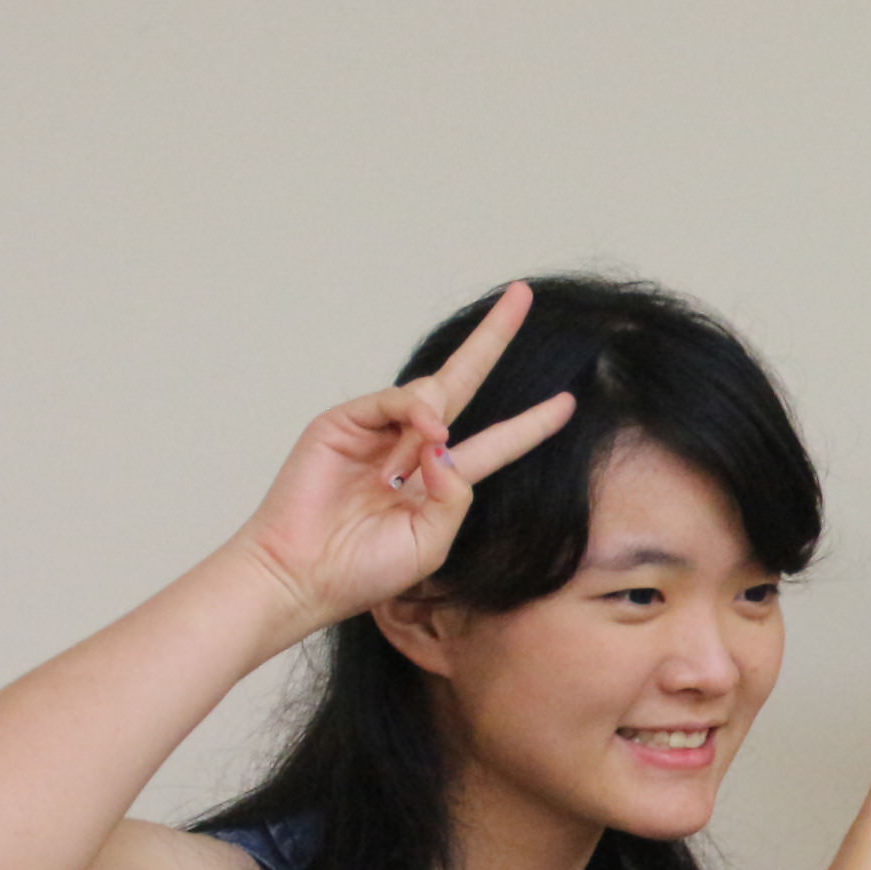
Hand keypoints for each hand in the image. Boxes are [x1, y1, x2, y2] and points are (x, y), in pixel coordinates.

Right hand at [225, 281, 577, 634]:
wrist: (303, 574)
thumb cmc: (364, 569)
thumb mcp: (431, 542)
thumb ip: (455, 498)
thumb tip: (446, 445)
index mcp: (441, 480)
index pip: (496, 442)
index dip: (531, 423)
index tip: (568, 402)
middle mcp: (412, 448)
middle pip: (463, 383)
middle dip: (493, 339)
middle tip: (522, 295)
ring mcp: (377, 432)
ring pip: (429, 392)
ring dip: (437, 415)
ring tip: (420, 455)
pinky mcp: (342, 423)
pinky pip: (391, 400)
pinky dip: (413, 409)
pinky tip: (424, 432)